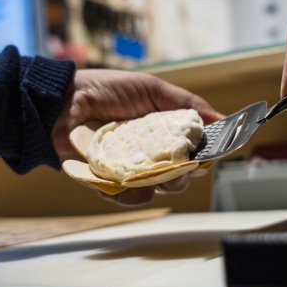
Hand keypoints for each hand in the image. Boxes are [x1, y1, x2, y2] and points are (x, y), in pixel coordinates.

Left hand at [51, 69, 222, 204]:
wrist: (65, 100)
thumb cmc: (107, 90)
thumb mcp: (152, 89)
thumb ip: (186, 104)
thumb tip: (222, 118)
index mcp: (163, 134)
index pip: (192, 155)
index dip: (201, 158)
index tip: (204, 155)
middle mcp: (149, 155)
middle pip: (179, 178)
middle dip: (183, 174)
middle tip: (178, 163)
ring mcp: (129, 170)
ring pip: (156, 191)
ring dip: (159, 185)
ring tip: (148, 170)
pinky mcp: (107, 182)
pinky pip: (126, 197)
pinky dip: (128, 192)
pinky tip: (121, 179)